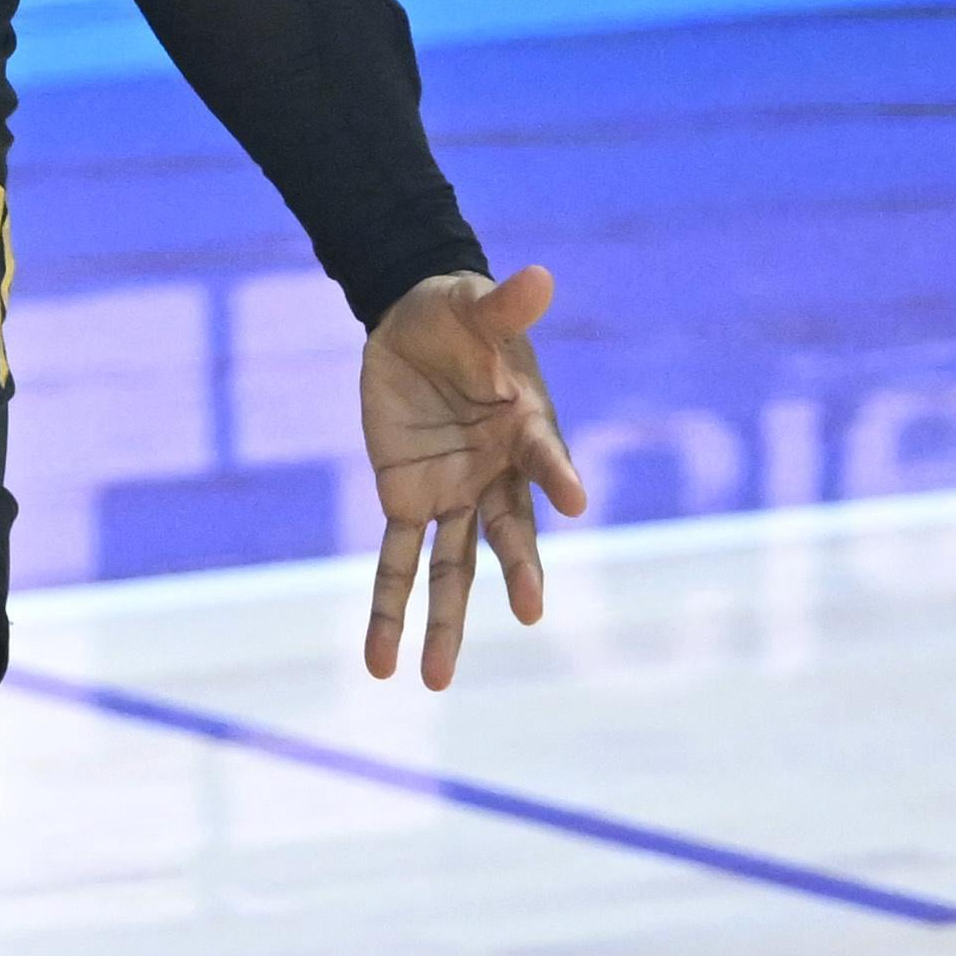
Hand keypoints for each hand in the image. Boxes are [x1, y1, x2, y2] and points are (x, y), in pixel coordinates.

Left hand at [359, 263, 583, 691]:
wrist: (412, 323)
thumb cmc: (457, 313)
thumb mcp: (472, 304)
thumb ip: (502, 306)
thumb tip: (539, 275)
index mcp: (526, 425)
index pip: (544, 454)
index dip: (557, 473)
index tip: (574, 498)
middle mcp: (497, 473)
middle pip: (509, 530)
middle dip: (521, 569)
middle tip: (533, 610)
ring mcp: (453, 493)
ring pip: (452, 568)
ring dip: (444, 623)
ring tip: (435, 680)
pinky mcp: (406, 499)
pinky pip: (395, 561)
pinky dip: (387, 609)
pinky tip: (380, 662)